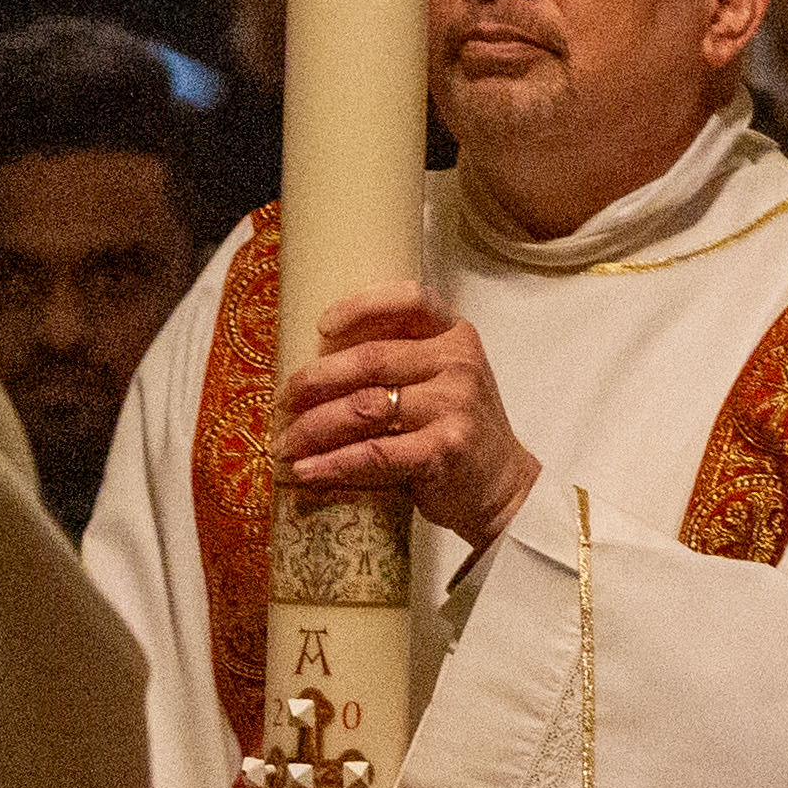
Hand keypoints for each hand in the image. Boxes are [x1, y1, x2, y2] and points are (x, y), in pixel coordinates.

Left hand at [276, 284, 541, 546]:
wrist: (503, 487)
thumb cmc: (458, 429)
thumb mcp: (443, 378)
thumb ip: (401, 360)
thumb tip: (315, 362)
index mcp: (456, 335)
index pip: (410, 299)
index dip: (361, 306)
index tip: (322, 326)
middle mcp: (458, 363)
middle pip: (371, 359)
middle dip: (315, 380)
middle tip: (283, 399)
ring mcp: (454, 406)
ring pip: (364, 407)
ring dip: (314, 427)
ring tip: (285, 443)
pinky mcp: (444, 450)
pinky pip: (373, 453)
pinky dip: (332, 464)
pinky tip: (306, 471)